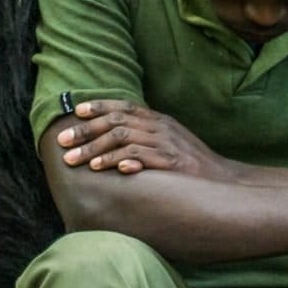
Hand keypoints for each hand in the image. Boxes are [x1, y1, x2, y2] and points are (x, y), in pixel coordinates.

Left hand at [55, 100, 234, 180]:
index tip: (75, 112)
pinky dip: (124, 161)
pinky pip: (143, 158)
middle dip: (85, 132)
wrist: (224, 181)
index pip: (123, 106)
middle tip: (62, 142)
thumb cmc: (192, 163)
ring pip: (123, 140)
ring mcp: (166, 144)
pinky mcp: (172, 164)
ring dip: (95, 150)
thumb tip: (114, 134)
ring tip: (75, 161)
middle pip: (116, 122)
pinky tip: (110, 168)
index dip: (98, 107)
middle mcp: (160, 127)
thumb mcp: (169, 140)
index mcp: (158, 119)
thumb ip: (145, 133)